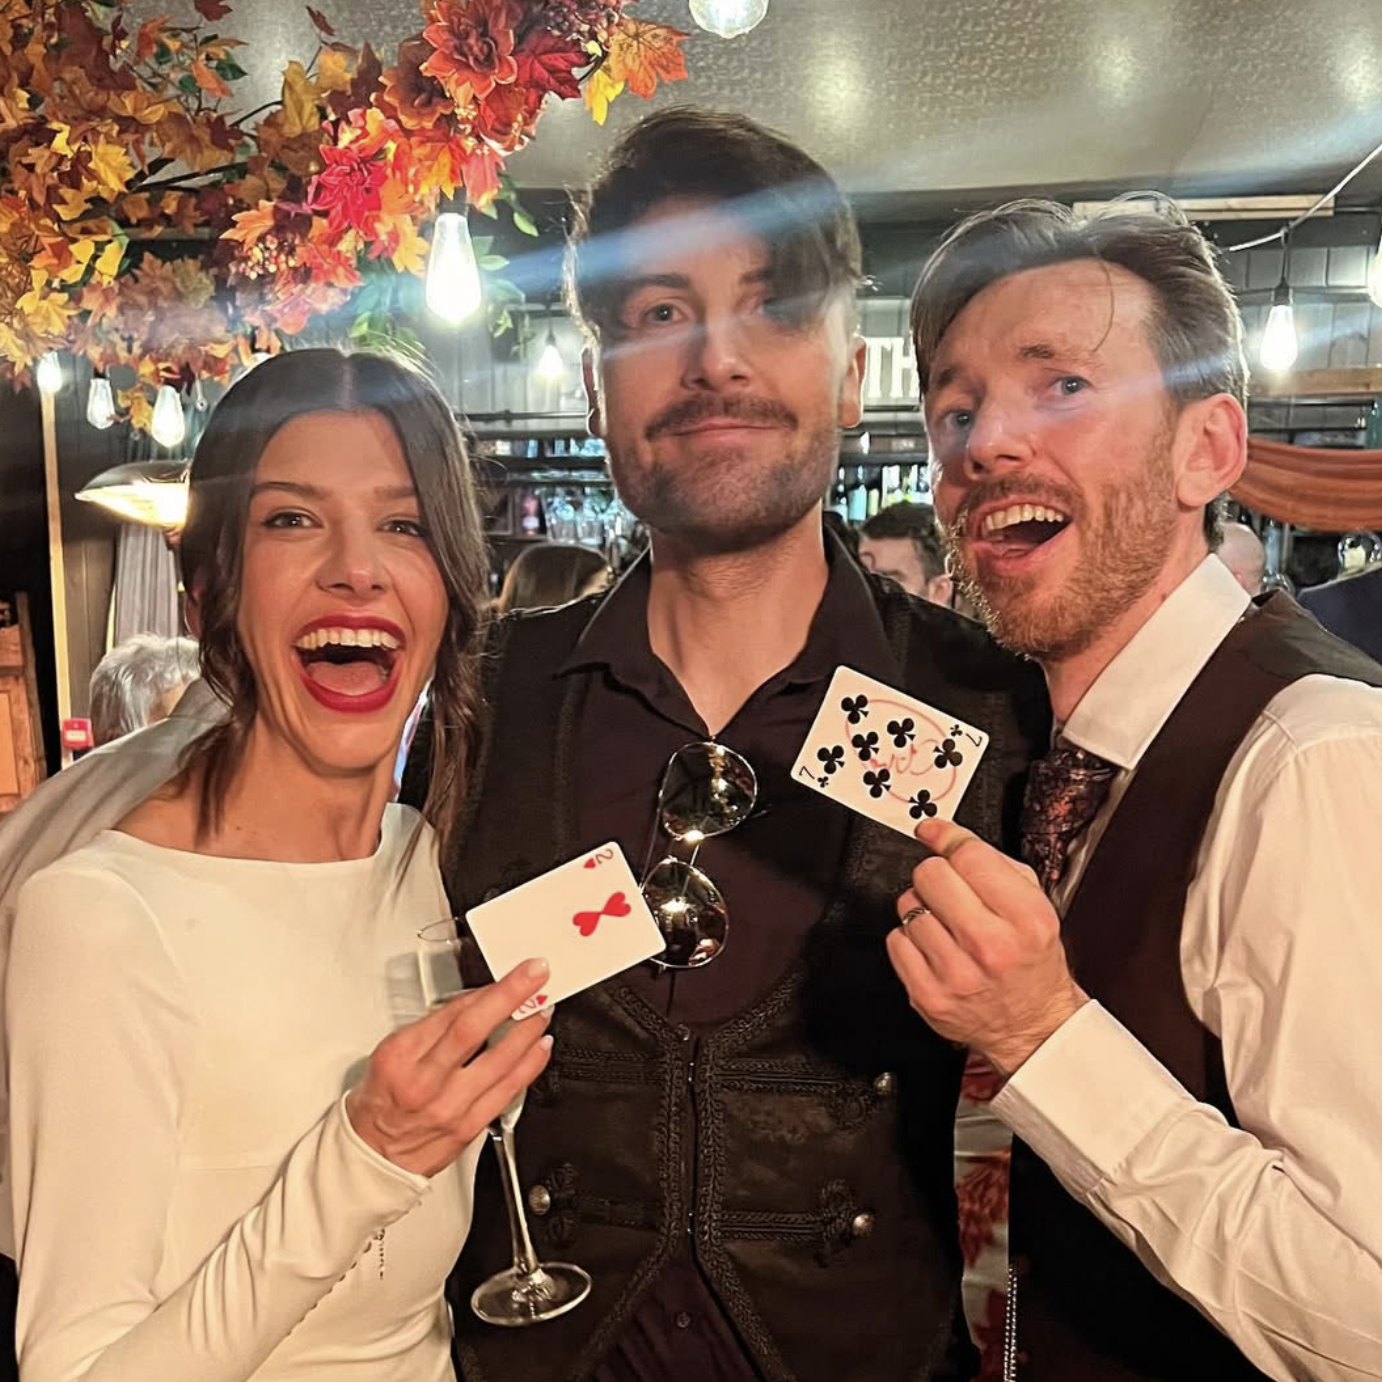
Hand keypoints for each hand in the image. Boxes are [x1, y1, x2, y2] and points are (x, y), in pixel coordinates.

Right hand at [347, 959, 553, 1176]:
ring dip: (528, 1030)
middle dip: (510, 996)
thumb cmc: (382, 1102)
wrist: (375, 1156)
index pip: (451, 1013)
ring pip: (499, 1061)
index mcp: (401, 1056)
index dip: (488, 990)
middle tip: (536, 976)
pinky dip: (530, 1065)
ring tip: (543, 1010)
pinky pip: (508, 1091)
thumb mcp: (391, 1054)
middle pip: (473, 1029)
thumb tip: (477, 1003)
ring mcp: (449, 1107)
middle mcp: (424, 1081)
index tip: (511, 975)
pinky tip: (541, 1047)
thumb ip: (433, 1029)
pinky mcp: (468, 1128)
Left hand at [886, 821, 1086, 1076]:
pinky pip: (896, 940)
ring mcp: (956, 974)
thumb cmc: (1031, 960)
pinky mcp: (927, 995)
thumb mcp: (1034, 903)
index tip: (933, 832)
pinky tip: (935, 948)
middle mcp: (990, 946)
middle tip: (950, 890)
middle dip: (936, 875)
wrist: (1033, 1024)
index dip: (946, 837)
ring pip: (908, 906)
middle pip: (930, 875)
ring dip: (924, 909)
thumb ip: (991, 862)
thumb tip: (940, 832)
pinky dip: (910, 939)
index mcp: (1025, 919)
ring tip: (948, 927)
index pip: (969, 857)